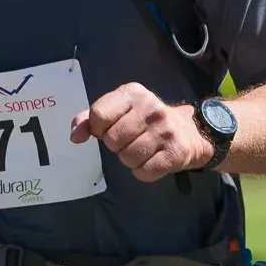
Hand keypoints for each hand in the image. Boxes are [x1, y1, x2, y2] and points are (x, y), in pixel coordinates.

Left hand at [69, 82, 212, 182]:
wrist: (190, 132)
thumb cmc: (146, 121)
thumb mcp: (119, 111)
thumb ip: (91, 119)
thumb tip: (75, 136)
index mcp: (133, 94)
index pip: (99, 115)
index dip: (98, 129)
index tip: (108, 129)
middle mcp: (150, 108)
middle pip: (111, 140)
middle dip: (116, 145)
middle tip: (131, 140)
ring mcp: (165, 130)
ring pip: (127, 158)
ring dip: (130, 160)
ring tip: (143, 150)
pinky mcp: (176, 152)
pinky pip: (144, 172)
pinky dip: (144, 171)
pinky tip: (153, 160)